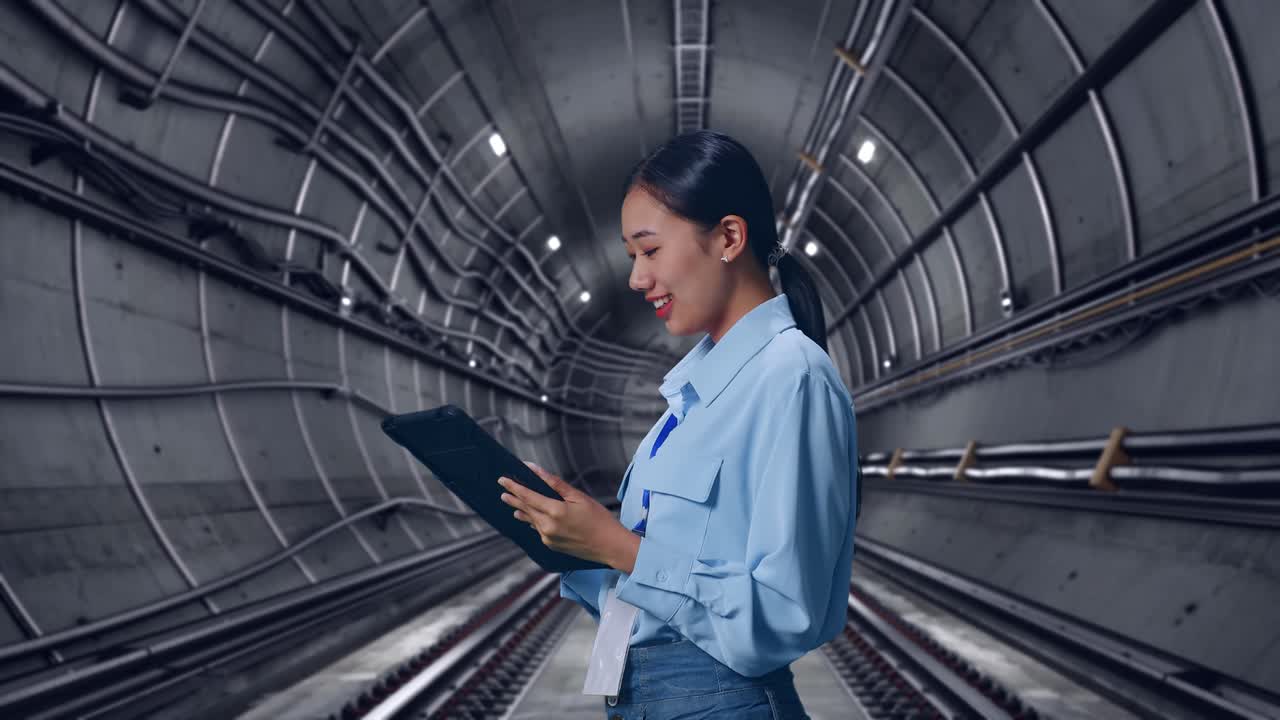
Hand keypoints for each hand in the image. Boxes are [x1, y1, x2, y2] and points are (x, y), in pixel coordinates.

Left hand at [498, 462, 636, 569]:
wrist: (609, 545)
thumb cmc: (598, 518)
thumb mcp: (578, 497)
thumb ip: (555, 484)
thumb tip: (536, 471)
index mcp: (554, 511)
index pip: (528, 496)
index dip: (514, 487)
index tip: (503, 480)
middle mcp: (547, 526)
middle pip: (525, 508)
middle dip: (513, 498)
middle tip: (502, 490)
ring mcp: (548, 538)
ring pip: (530, 520)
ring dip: (520, 510)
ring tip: (511, 503)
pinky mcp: (551, 545)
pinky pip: (537, 529)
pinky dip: (532, 520)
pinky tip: (529, 517)